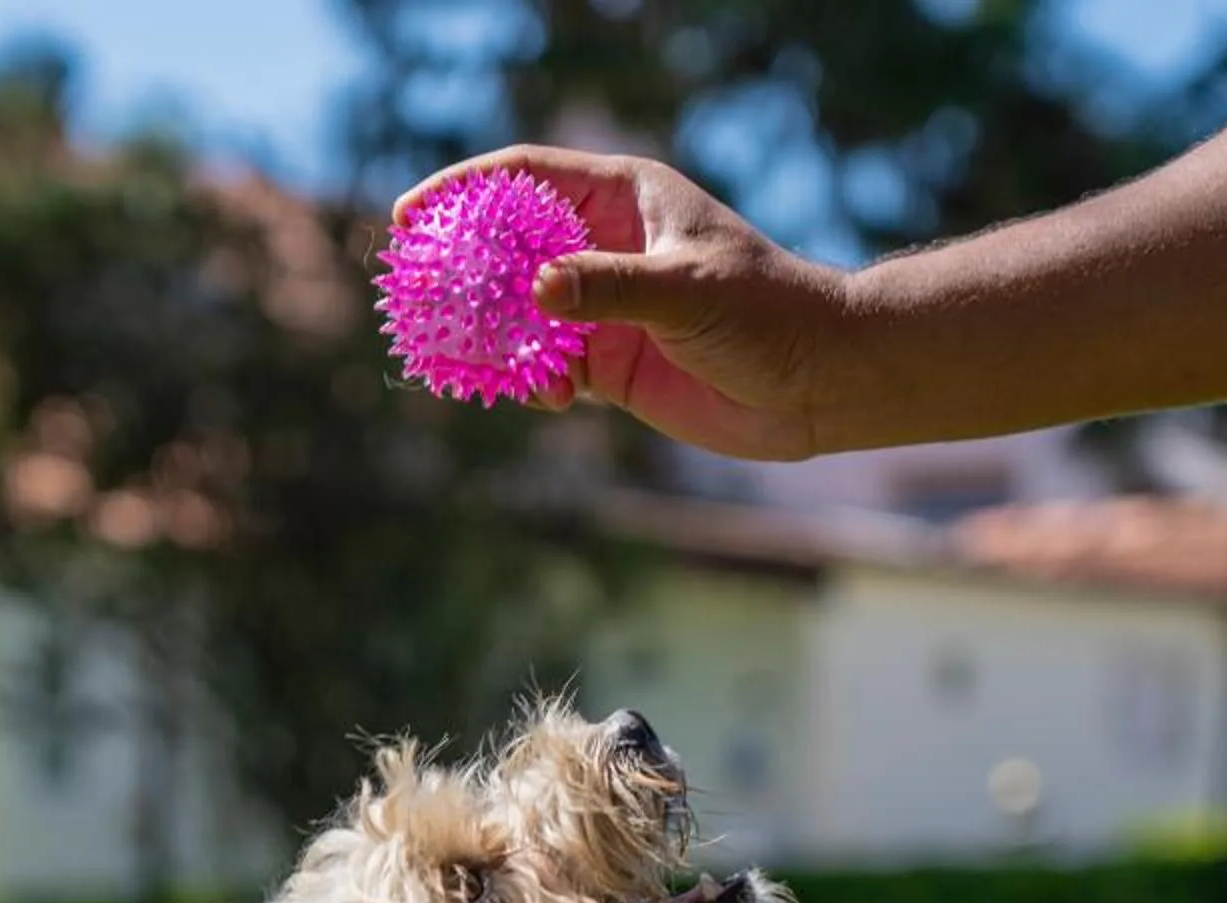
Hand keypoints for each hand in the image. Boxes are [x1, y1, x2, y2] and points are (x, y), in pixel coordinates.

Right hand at [393, 146, 851, 461]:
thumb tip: (538, 289)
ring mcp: (604, 307)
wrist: (812, 382)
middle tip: (416, 299)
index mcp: (623, 198)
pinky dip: (531, 383)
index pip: (527, 179)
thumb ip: (609, 287)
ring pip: (522, 314)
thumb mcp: (685, 288)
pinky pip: (547, 368)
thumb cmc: (764, 313)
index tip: (414, 217)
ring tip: (464, 361)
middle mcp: (607, 246)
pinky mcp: (610, 364)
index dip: (466, 192)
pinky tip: (543, 399)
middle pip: (510, 247)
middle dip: (464, 273)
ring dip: (492, 338)